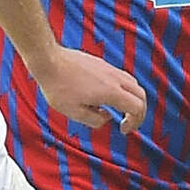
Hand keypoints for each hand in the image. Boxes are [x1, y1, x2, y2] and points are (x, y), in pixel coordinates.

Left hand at [30, 48, 146, 133]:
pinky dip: (123, 89)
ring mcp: (109, 68)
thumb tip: (106, 117)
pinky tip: (105, 96)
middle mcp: (114, 78)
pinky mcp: (101, 63)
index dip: (135, 122)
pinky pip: (121, 77)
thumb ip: (95, 120)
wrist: (48, 60)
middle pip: (141, 95)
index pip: (137, 107)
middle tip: (128, 122)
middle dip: (139, 111)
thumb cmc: (58, 86)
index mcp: (111, 92)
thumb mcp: (74, 112)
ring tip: (119, 109)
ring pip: (133, 84)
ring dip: (131, 99)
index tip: (123, 129)